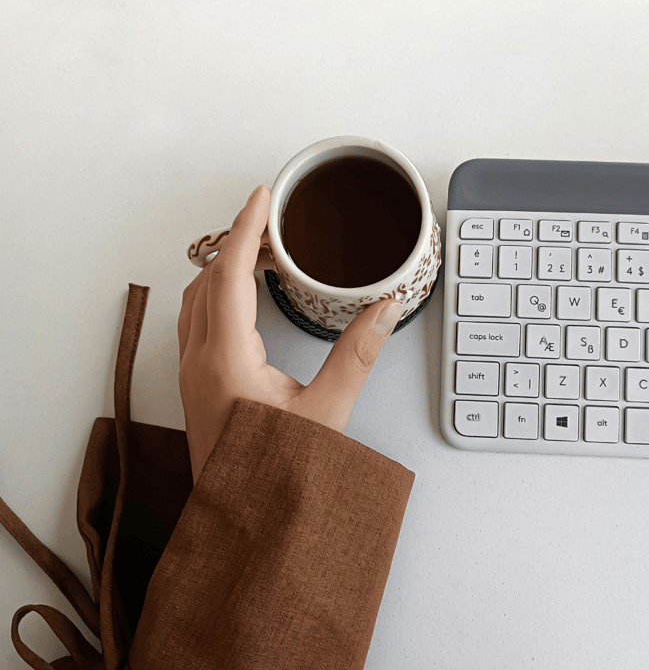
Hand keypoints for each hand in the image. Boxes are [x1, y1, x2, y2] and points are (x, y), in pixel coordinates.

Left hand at [177, 186, 402, 480]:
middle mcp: (199, 362)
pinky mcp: (196, 385)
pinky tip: (243, 298)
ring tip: (260, 251)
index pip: (230, 275)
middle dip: (238, 242)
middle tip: (273, 223)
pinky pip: (197, 320)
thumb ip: (358, 354)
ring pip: (197, 299)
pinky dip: (217, 293)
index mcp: (226, 361)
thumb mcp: (328, 413)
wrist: (246, 526)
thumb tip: (383, 307)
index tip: (262, 197)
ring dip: (224, 267)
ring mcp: (191, 374)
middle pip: (208, 279)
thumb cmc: (278, 476)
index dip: (246, 229)